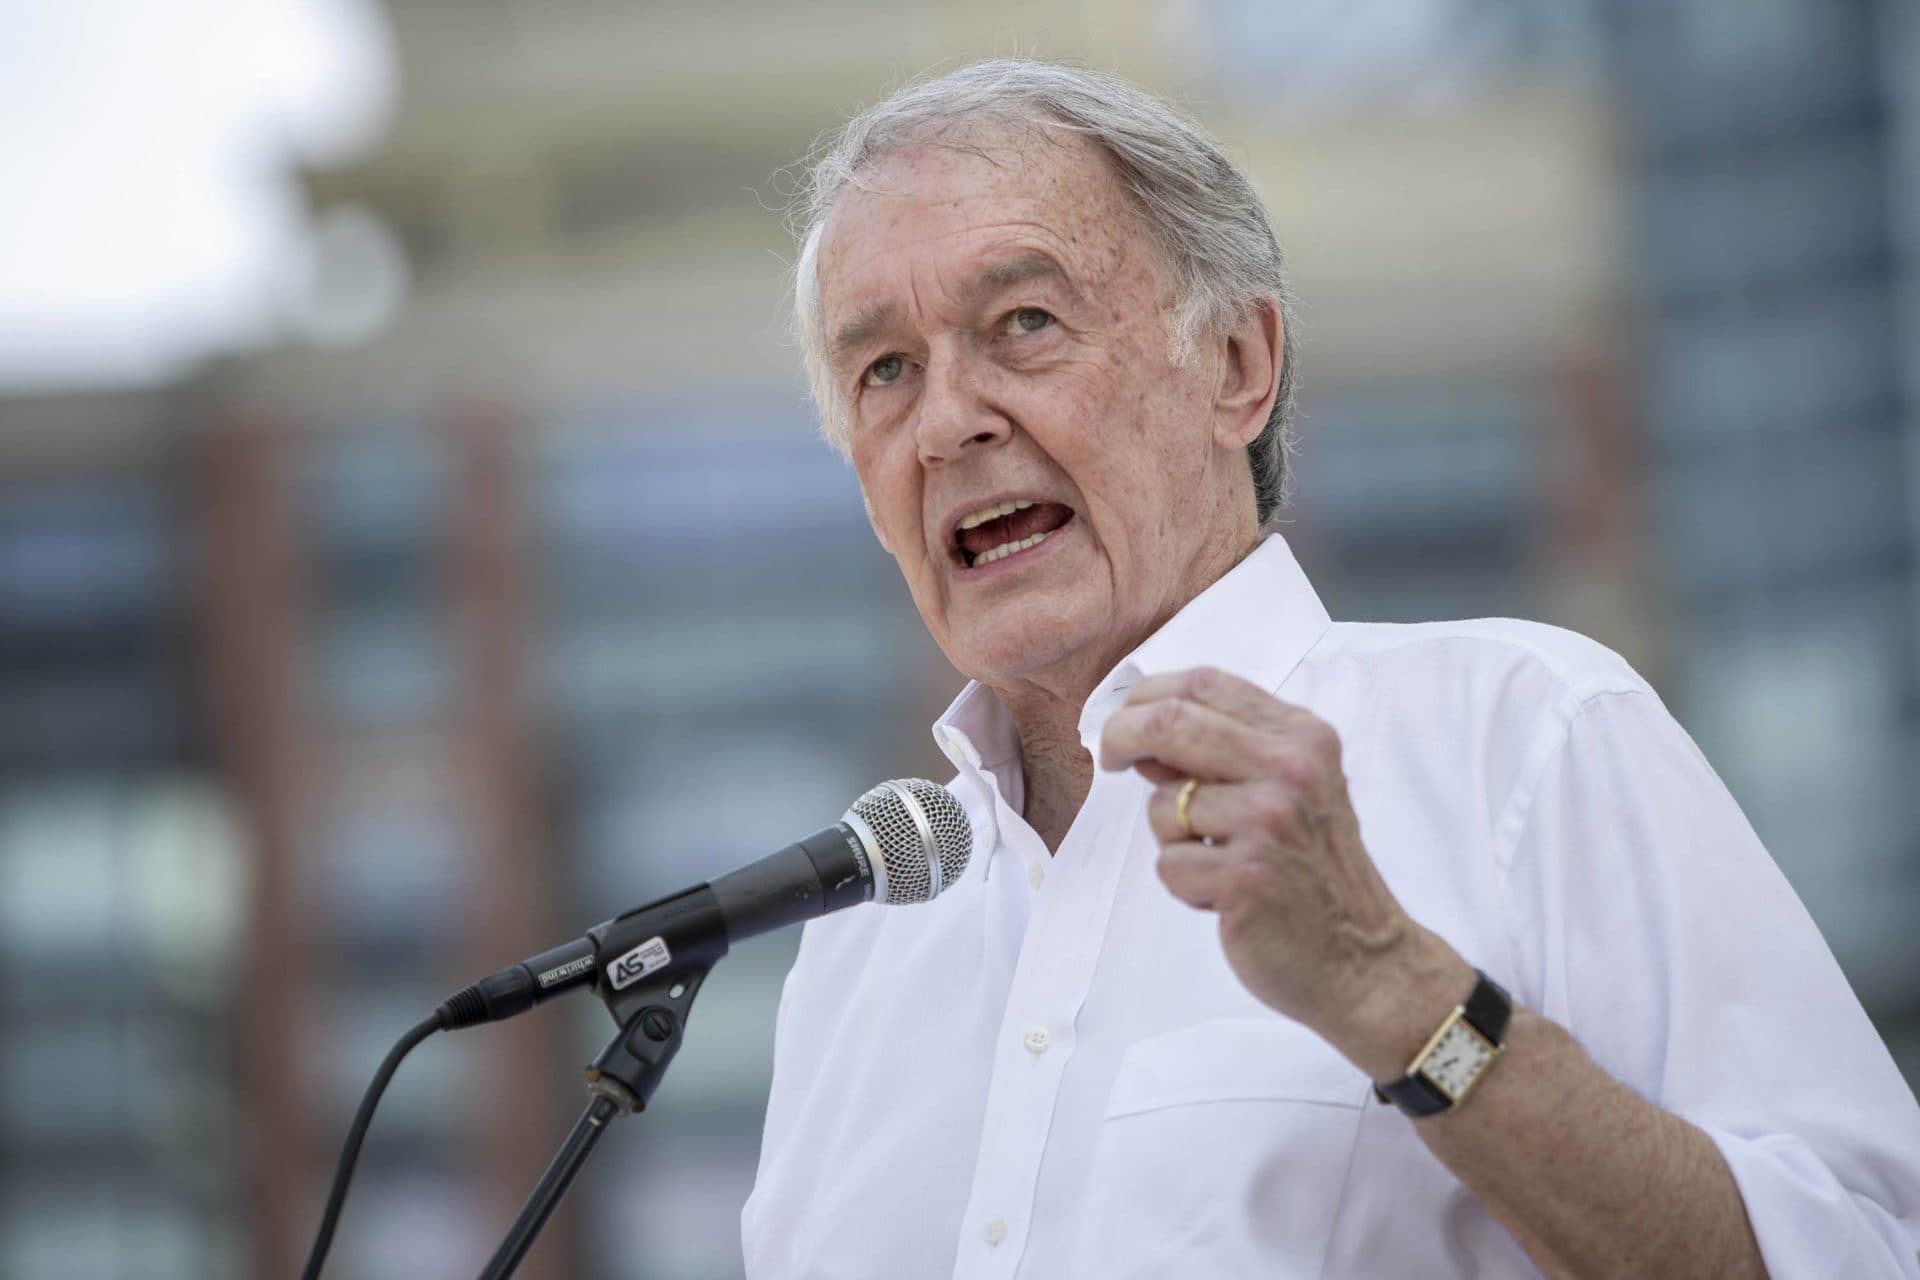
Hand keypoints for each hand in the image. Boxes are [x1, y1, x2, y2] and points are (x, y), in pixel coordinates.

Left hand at [1098, 665, 1470, 1074]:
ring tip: (1221, 863)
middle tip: (1109, 759)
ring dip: (1173, 839)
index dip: (1148, 696)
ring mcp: (1269, 821)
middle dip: (1122, 736)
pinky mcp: (1245, 876)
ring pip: (1163, 804)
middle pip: (1171, 721)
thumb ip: (1228, 753)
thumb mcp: (1291, 790)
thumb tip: (1142, 730)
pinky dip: (1186, 886)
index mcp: (1302, 737)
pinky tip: (1227, 899)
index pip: (1205, 683)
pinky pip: (1170, 864)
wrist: (1365, 959)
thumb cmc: (1316, 873)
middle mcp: (1291, 768)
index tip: (1124, 720)